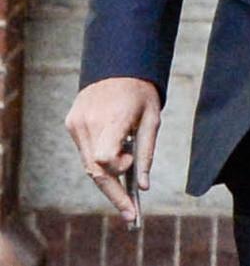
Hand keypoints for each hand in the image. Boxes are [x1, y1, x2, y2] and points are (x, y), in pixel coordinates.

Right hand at [65, 77, 160, 222]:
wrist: (118, 61)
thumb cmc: (140, 90)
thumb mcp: (152, 117)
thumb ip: (147, 151)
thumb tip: (145, 186)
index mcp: (112, 117)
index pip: (105, 157)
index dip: (118, 169)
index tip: (130, 166)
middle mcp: (89, 122)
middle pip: (95, 169)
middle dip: (113, 193)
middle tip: (130, 214)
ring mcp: (77, 122)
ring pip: (88, 164)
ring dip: (106, 177)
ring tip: (125, 193)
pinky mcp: (71, 122)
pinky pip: (84, 151)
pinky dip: (98, 160)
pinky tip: (113, 161)